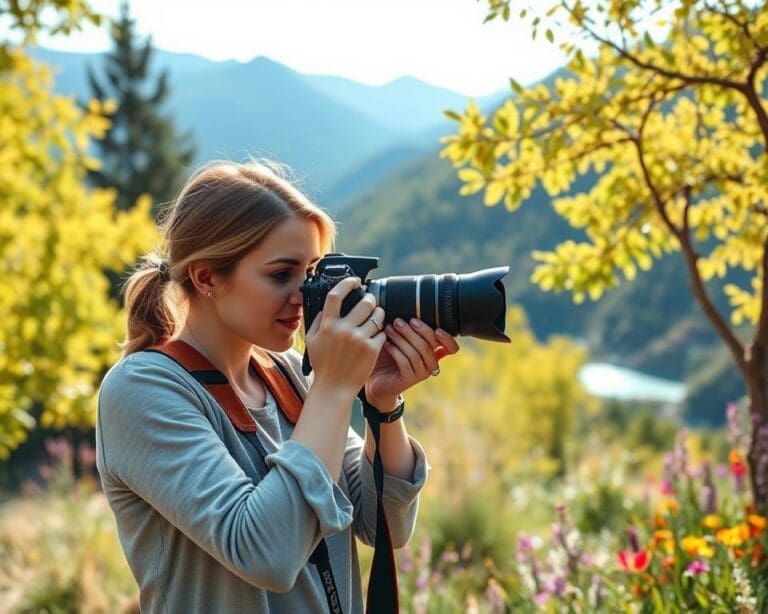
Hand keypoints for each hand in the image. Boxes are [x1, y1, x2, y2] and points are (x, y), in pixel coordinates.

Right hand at [305, 277, 386, 396]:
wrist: (334, 388)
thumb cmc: (323, 365)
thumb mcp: (312, 342)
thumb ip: (317, 322)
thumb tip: (326, 305)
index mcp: (327, 326)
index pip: (336, 295)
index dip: (347, 283)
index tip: (354, 281)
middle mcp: (343, 330)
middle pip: (365, 302)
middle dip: (370, 299)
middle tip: (370, 302)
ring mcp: (359, 340)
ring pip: (378, 316)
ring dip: (379, 315)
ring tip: (375, 319)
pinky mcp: (372, 350)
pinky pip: (382, 333)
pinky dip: (381, 334)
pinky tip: (375, 339)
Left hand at [365, 318, 459, 408]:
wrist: (377, 377)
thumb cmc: (389, 354)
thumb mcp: (400, 338)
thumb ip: (409, 327)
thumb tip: (408, 305)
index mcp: (434, 352)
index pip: (451, 348)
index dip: (447, 339)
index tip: (437, 329)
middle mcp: (431, 363)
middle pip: (430, 346)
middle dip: (415, 331)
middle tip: (399, 321)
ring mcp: (421, 373)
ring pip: (416, 353)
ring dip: (402, 339)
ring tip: (389, 329)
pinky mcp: (410, 380)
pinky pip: (405, 363)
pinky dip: (395, 351)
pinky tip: (386, 344)